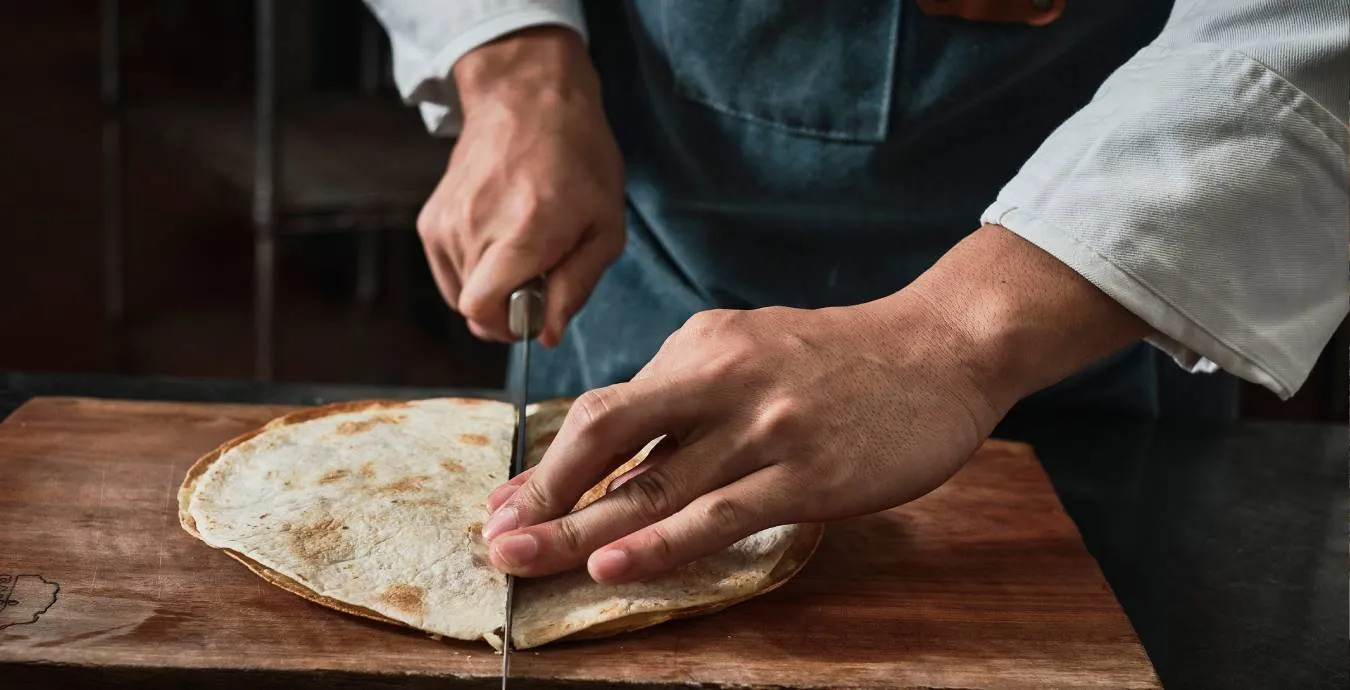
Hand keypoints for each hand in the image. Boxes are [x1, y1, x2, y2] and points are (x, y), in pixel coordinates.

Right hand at [419, 27, 624, 345]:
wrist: (528, 100)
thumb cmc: (579, 160)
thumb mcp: (605, 227)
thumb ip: (576, 287)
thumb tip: (544, 335)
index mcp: (521, 233)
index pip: (483, 312)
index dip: (510, 327)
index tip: (535, 311)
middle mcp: (473, 229)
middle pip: (474, 310)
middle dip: (509, 308)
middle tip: (540, 272)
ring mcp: (445, 223)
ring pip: (460, 293)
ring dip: (492, 286)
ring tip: (521, 247)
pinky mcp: (430, 220)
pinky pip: (448, 271)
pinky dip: (473, 269)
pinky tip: (499, 238)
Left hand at [479, 226, 1150, 583]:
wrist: (944, 346)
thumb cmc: (843, 359)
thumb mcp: (752, 347)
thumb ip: (689, 394)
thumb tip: (620, 450)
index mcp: (701, 347)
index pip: (606, 410)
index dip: (551, 463)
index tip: (512, 503)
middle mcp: (721, 380)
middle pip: (609, 442)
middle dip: (545, 496)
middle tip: (496, 539)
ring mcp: (765, 427)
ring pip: (656, 487)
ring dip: (582, 529)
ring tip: (526, 561)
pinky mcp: (807, 473)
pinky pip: (720, 514)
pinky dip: (662, 542)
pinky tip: (614, 565)